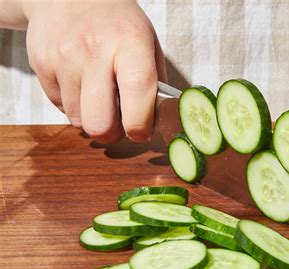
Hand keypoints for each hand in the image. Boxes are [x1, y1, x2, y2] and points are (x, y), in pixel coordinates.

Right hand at [24, 0, 165, 142]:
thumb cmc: (117, 23)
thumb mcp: (147, 42)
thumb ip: (155, 82)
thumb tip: (157, 121)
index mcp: (130, 44)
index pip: (138, 96)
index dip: (140, 126)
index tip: (142, 133)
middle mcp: (94, 52)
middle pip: (99, 123)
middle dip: (111, 135)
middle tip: (118, 126)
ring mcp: (63, 59)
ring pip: (78, 120)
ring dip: (91, 118)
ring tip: (99, 98)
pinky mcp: (40, 64)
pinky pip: (59, 106)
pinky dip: (73, 105)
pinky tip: (80, 85)